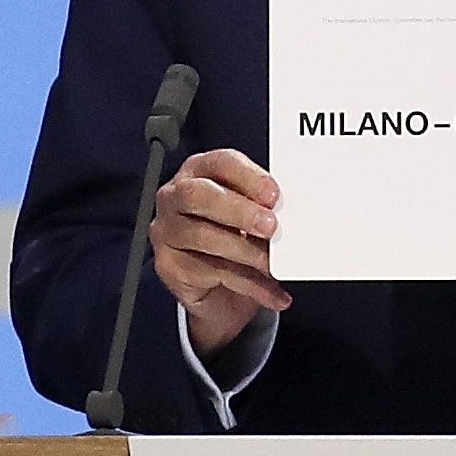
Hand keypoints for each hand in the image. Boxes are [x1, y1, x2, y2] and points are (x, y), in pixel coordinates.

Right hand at [148, 148, 291, 355]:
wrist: (218, 290)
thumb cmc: (234, 238)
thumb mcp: (248, 215)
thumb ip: (260, 207)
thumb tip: (288, 214)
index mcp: (199, 172)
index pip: (220, 163)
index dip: (248, 177)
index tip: (273, 195)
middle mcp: (175, 197)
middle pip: (199, 196)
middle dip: (239, 210)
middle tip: (270, 226)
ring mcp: (167, 232)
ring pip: (204, 237)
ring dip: (246, 251)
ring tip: (272, 263)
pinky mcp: (169, 266)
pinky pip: (213, 273)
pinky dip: (251, 285)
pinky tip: (273, 292)